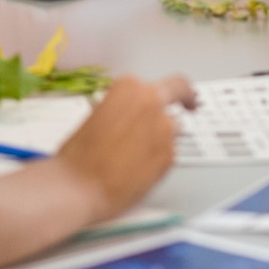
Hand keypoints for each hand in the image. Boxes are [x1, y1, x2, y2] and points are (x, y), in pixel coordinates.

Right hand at [52, 74, 193, 219]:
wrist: (78, 187)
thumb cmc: (78, 156)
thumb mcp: (97, 117)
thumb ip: (121, 109)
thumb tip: (131, 115)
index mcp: (130, 87)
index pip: (163, 81)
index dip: (176, 89)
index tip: (182, 94)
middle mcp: (151, 102)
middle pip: (180, 93)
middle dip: (186, 98)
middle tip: (191, 104)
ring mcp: (164, 129)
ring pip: (173, 128)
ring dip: (162, 136)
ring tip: (136, 156)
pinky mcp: (169, 155)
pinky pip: (169, 153)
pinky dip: (158, 160)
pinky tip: (136, 171)